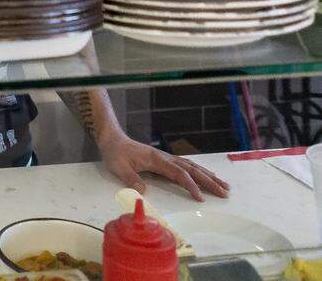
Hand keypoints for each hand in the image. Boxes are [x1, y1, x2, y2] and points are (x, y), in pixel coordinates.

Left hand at [98, 131, 229, 201]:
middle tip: (224, 193)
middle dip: (209, 181)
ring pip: (192, 167)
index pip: (179, 173)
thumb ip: (130, 178)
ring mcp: (166, 158)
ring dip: (208, 176)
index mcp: (156, 159)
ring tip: (224, 185)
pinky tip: (207, 175)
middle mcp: (165, 157)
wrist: (113, 140)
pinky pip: (186, 166)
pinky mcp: (164, 160)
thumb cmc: (115, 153)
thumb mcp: (118, 167)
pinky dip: (199, 171)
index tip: (200, 198)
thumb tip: (143, 191)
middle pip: (192, 169)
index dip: (191, 185)